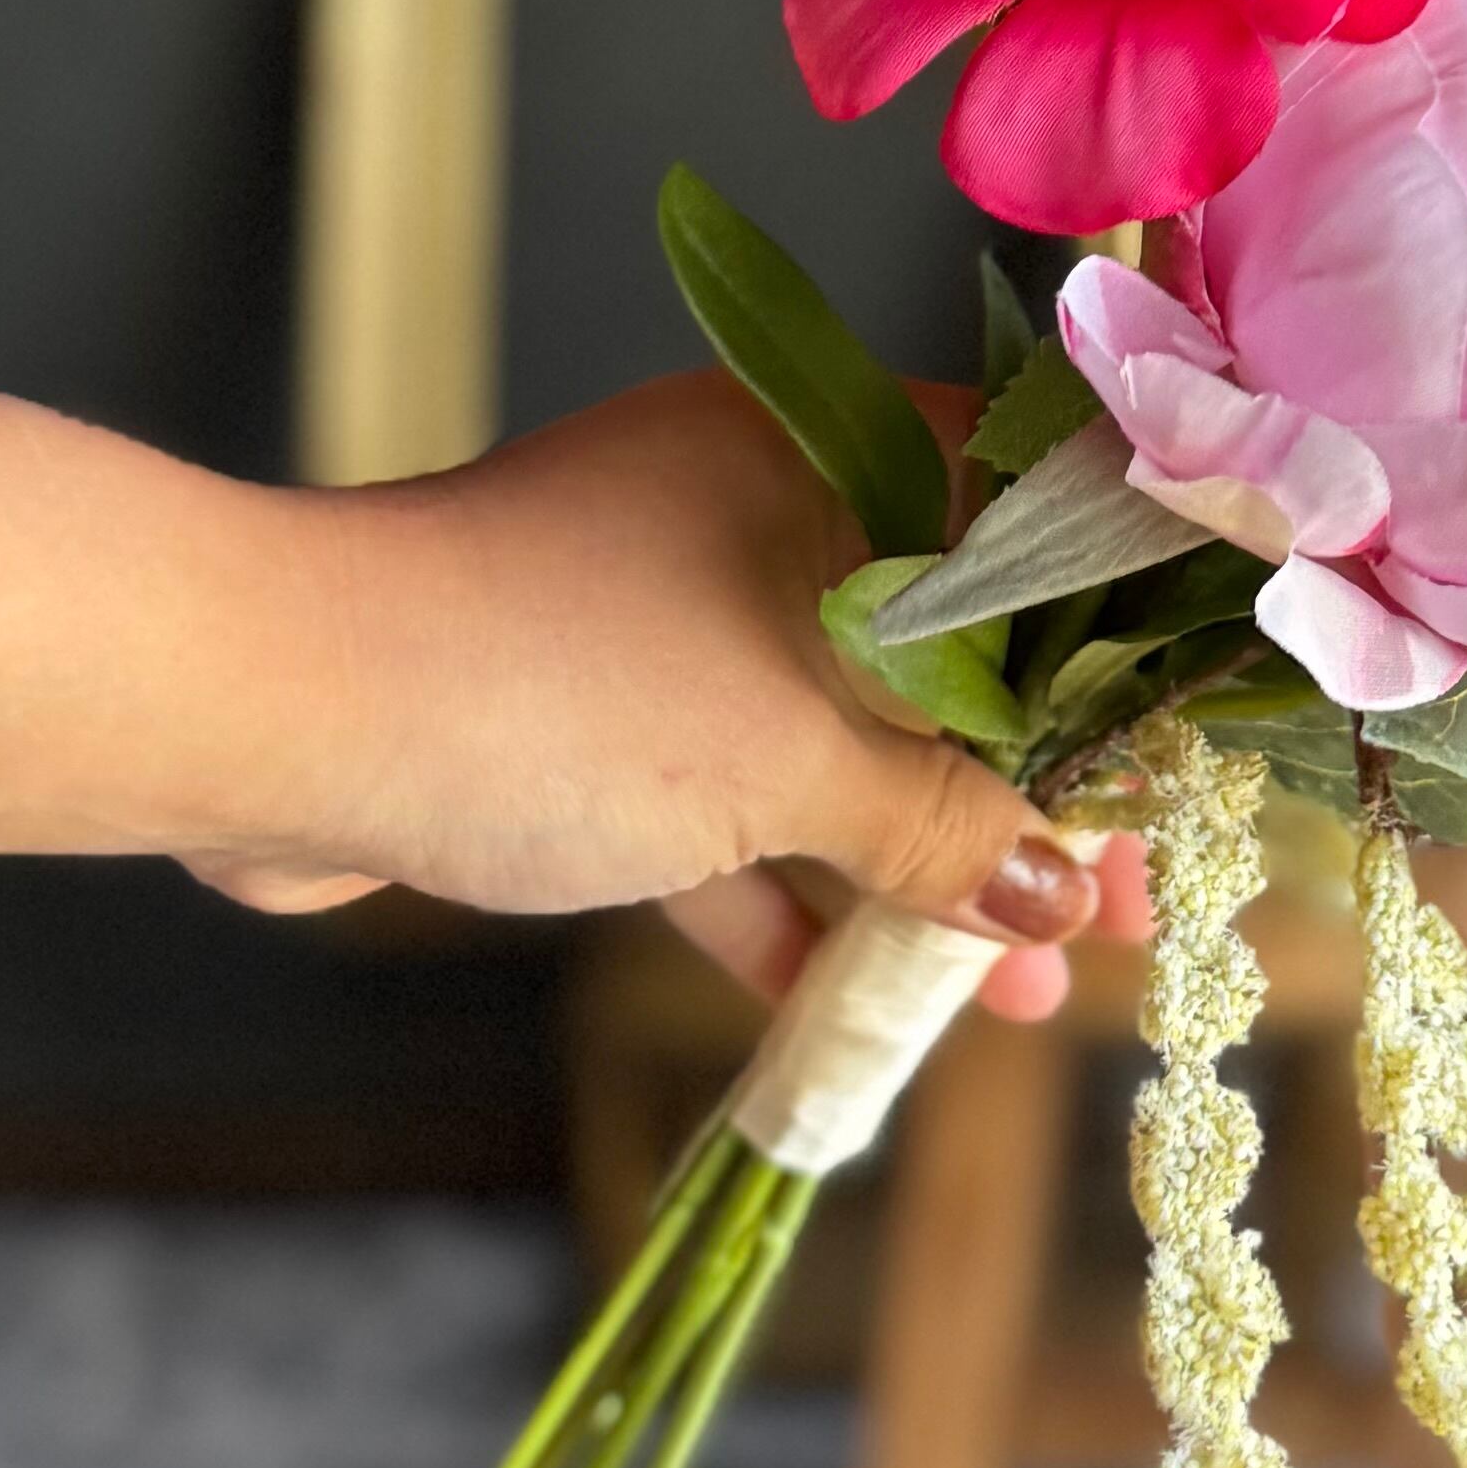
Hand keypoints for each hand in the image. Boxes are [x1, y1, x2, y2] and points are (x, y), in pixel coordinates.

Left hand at [190, 369, 1131, 1005]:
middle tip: (1124, 894)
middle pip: (940, 651)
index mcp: (820, 452)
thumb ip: (941, 829)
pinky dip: (793, 904)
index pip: (1023, 513)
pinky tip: (858, 1015)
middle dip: (1033, 785)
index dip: (1122, 632)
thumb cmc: (548, 684)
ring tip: (1027, 985)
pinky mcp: (580, 727)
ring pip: (836, 746)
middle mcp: (749, 514)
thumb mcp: (789, 762)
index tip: (1197, 737)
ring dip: (921, 868)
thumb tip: (1059, 894)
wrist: (269, 720)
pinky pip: (730, 815)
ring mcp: (660, 623)